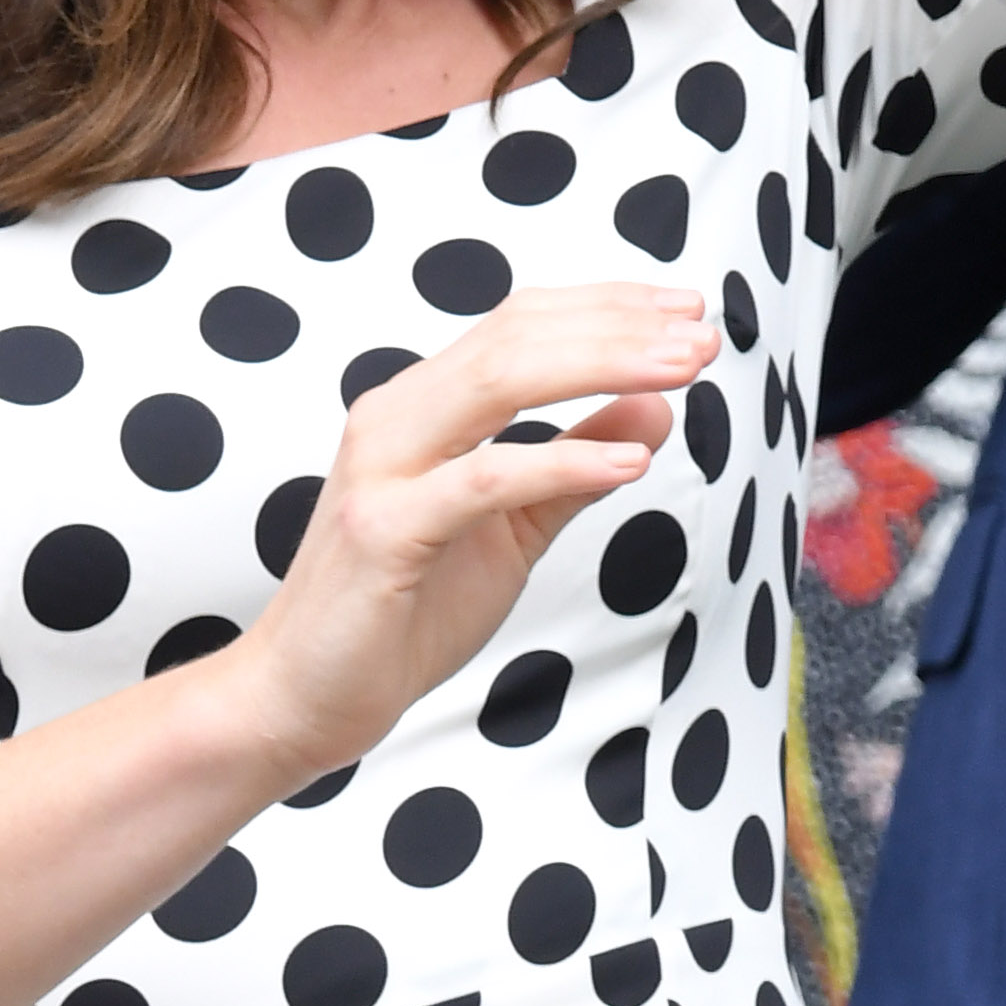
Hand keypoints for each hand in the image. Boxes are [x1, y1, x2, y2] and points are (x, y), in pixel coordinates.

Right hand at [239, 286, 717, 778]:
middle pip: (516, 337)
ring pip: (498, 382)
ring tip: (683, 372)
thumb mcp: (512, 531)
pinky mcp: (384, 530)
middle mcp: (396, 417)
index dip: (609, 309)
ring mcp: (383, 469)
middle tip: (702, 334)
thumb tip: (654, 409)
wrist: (303, 697)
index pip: (521, 324)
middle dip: (619, 328)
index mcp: (421, 407)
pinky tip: (627, 466)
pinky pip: (483, 480)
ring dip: (602, 367)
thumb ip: (573, 468)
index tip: (688, 314)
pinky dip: (561, 463)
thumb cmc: (399, 614)